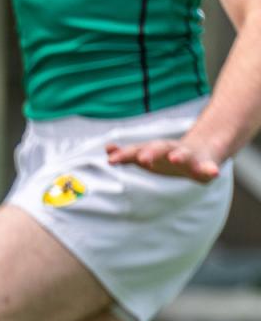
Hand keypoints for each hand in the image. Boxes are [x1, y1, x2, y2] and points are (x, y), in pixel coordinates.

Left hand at [106, 139, 223, 182]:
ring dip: (179, 155)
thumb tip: (107, 149)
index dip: (124, 155)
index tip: (111, 160)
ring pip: (184, 154)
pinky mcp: (207, 165)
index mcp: (155, 150)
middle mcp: (171, 150)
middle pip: (159, 148)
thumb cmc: (169, 156)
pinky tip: (213, 172)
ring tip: (174, 158)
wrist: (205, 149)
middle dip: (151, 152)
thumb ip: (128, 154)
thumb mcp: (149, 154)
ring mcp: (190, 156)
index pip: (137, 150)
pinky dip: (210, 169)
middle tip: (142, 159)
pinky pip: (209, 167)